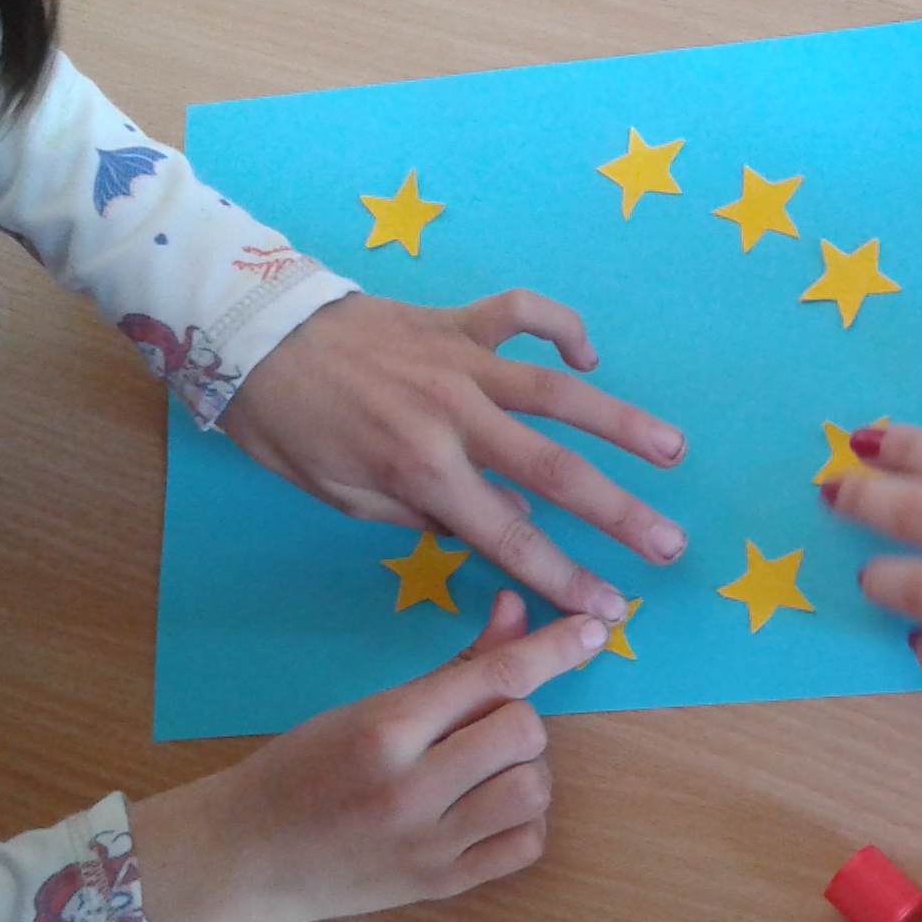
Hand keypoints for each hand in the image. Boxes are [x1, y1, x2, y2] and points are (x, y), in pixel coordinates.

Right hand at [131, 589, 602, 921]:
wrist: (247, 856)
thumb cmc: (303, 768)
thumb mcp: (367, 707)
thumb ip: (453, 668)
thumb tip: (518, 611)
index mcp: (385, 730)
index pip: (494, 678)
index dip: (554, 648)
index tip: (593, 629)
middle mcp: (411, 789)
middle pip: (524, 731)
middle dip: (515, 718)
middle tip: (476, 728)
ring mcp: (429, 845)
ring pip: (534, 790)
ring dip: (522, 770)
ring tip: (481, 771)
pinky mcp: (442, 886)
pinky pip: (526, 845)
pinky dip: (520, 821)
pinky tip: (483, 810)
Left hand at [222, 290, 687, 621]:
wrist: (249, 332)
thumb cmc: (286, 425)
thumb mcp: (339, 495)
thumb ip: (420, 514)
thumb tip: (494, 524)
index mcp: (423, 469)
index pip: (511, 538)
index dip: (566, 577)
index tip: (610, 607)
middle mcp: (456, 415)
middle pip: (555, 471)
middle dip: (619, 514)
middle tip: (670, 545)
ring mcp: (462, 361)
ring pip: (559, 392)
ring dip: (621, 422)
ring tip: (672, 451)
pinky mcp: (456, 320)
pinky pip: (523, 313)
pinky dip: (561, 328)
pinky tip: (589, 356)